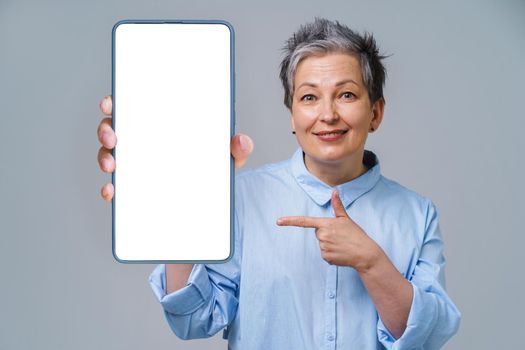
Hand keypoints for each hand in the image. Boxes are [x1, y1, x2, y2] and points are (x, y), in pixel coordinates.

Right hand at [97, 95, 253, 201]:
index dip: (116, 102)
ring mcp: (136, 164)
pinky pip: (116, 186)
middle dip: (106, 130)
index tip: (110, 103)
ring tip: (112, 166)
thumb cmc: (215, 165)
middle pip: (114, 128)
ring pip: (109, 155)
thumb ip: (238, 148)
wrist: (212, 197)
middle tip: (112, 138)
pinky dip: (111, 189)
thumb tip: (241, 141)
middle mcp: (143, 141)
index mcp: (161, 124)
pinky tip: (112, 192)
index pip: (133, 106)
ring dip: (104, 158)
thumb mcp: (228, 155)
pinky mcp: (134, 187)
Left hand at [277, 190, 382, 270]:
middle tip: (340, 237)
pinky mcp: (325, 257)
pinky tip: (341, 253)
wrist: (365, 253)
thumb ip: (337, 206)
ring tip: (342, 245)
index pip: (304, 221)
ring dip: (330, 245)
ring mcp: (323, 247)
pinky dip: (331, 254)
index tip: (278, 221)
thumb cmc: (356, 235)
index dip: (290, 221)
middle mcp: (322, 235)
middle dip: (327, 234)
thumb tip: (335, 191)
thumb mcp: (346, 219)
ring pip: (321, 244)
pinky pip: (324, 254)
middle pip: (317, 233)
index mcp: (326, 224)